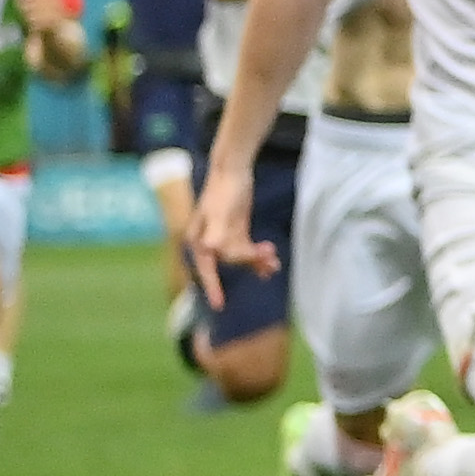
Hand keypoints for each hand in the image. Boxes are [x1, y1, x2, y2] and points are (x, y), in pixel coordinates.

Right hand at [188, 161, 273, 311]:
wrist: (234, 169)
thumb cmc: (223, 191)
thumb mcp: (222, 213)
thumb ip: (217, 233)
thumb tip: (211, 251)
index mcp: (199, 240)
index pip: (206, 269)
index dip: (213, 287)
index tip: (219, 306)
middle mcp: (208, 241)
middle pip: (229, 262)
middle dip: (249, 264)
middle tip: (270, 261)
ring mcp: (223, 236)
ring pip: (240, 258)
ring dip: (257, 262)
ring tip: (274, 263)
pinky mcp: (236, 230)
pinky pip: (246, 250)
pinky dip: (258, 256)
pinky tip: (272, 259)